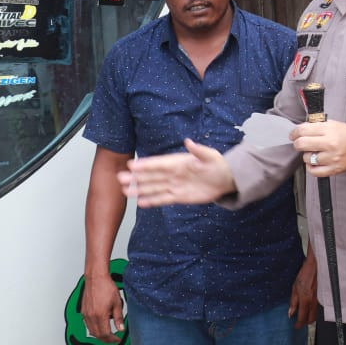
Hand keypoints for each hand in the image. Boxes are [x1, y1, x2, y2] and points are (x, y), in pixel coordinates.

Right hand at [80, 271, 124, 343]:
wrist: (96, 278)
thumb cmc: (106, 287)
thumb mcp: (117, 302)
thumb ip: (118, 317)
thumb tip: (120, 328)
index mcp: (100, 315)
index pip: (105, 334)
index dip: (112, 339)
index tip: (117, 339)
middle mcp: (91, 316)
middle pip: (97, 334)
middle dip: (106, 339)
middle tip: (113, 339)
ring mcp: (86, 314)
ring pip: (91, 331)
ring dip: (99, 334)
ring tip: (108, 333)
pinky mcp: (83, 312)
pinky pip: (88, 325)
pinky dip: (94, 328)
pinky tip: (100, 325)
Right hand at [117, 138, 235, 206]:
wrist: (225, 179)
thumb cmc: (217, 165)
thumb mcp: (210, 156)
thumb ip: (199, 150)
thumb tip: (188, 141)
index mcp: (178, 162)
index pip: (159, 164)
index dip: (145, 164)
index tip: (131, 165)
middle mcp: (173, 174)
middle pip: (152, 176)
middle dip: (136, 177)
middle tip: (120, 178)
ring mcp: (175, 186)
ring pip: (154, 188)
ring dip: (140, 189)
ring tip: (125, 191)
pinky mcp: (179, 197)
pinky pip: (163, 199)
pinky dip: (152, 201)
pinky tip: (140, 202)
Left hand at [289, 245, 317, 327]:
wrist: (316, 266)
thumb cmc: (305, 274)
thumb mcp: (294, 287)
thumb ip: (293, 302)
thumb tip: (290, 313)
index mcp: (305, 300)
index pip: (302, 318)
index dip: (298, 324)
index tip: (295, 326)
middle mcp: (313, 302)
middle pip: (311, 320)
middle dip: (305, 322)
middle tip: (299, 321)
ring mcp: (319, 300)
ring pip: (315, 314)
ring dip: (309, 317)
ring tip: (303, 314)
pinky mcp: (322, 297)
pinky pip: (318, 308)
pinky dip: (313, 311)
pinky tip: (309, 307)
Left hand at [290, 119, 345, 175]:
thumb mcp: (334, 124)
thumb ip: (317, 125)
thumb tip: (301, 129)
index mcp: (329, 130)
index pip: (303, 130)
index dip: (294, 133)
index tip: (293, 135)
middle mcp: (330, 144)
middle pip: (301, 144)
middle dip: (297, 143)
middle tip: (300, 143)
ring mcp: (331, 158)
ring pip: (306, 158)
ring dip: (307, 155)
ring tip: (314, 152)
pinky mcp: (333, 169)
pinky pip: (313, 171)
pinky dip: (311, 167)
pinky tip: (314, 162)